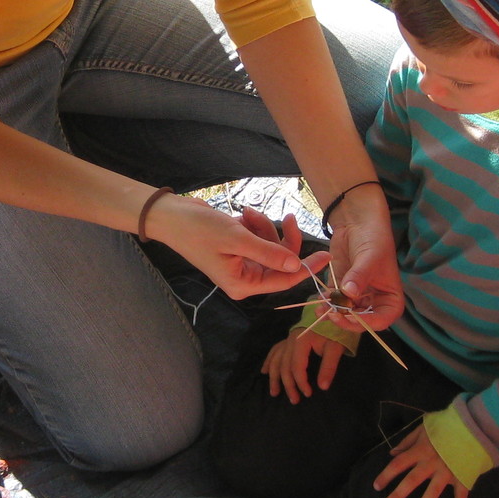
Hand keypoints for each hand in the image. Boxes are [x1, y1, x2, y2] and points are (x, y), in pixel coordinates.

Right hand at [147, 195, 327, 300]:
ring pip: (271, 246)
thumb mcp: (237, 239)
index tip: (326, 255)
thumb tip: (296, 265)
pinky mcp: (239, 249)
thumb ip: (269, 253)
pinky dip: (256, 224)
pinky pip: (260, 238)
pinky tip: (243, 214)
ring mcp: (242, 263)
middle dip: (282, 238)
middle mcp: (245, 278)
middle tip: (289, 217)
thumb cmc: (200, 230)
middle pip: (280, 261)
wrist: (172, 215)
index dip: (306, 268)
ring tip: (248, 213)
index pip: (284, 280)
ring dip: (265, 227)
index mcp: (243, 285)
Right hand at [262, 324, 350, 402]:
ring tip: (274, 393)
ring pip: (276, 360)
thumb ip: (328, 367)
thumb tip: (323, 387)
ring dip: (274, 377)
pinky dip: (269, 361)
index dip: (300, 382)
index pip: (296, 367)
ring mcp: (287, 339)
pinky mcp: (288, 339)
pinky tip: (263, 372)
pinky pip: (274, 351)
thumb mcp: (336, 348)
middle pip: (284, 366)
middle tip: (294, 400)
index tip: (308, 394)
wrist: (333, 313)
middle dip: (288, 385)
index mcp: (301, 341)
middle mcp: (290, 340)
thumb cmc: (336, 331)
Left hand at [320, 185, 401, 332]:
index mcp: (390, 298)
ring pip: (346, 314)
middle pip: (362, 320)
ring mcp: (358, 297)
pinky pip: (335, 302)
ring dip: (334, 314)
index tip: (351, 317)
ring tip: (321, 309)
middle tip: (333, 314)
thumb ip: (360, 276)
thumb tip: (349, 294)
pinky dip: (327, 304)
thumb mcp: (370, 257)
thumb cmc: (374, 238)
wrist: (357, 222)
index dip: (367, 322)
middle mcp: (375, 302)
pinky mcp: (342, 289)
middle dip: (347, 319)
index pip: (382, 320)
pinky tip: (319, 303)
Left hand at [372, 424, 467, 497]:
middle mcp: (431, 463)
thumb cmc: (445, 426)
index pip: (398, 464)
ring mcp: (448, 471)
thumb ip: (407, 441)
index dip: (386, 475)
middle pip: (412, 480)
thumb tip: (392, 453)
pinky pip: (461, 494)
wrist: (473, 426)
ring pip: (433, 491)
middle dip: (399, 494)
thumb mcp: (423, 428)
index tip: (377, 486)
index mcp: (420, 450)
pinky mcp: (462, 476)